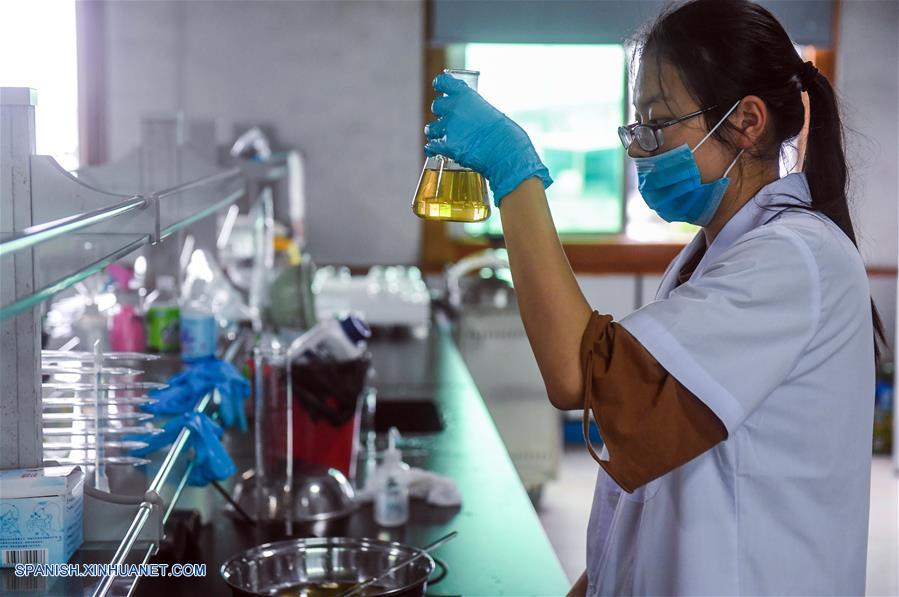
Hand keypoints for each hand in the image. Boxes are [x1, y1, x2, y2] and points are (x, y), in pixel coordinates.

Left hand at [425, 73, 551, 205]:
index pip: (443, 82)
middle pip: (436, 106)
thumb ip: (472, 109)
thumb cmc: (504, 133)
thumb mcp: (489, 111)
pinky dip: (433, 149)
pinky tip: (436, 150)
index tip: (439, 87)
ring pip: (431, 128)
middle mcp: (454, 108)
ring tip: (446, 138)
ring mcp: (448, 128)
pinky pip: (431, 146)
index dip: (440, 84)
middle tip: (450, 122)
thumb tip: (466, 116)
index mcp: (465, 95)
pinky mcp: (446, 146)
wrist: (506, 152)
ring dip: (437, 132)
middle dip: (442, 114)